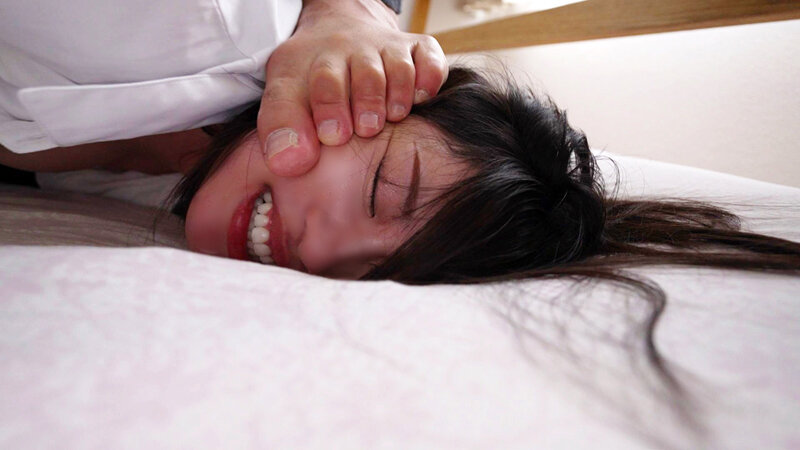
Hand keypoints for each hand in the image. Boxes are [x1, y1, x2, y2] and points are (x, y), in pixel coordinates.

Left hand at [257, 0, 447, 176]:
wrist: (336, 33)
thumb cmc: (310, 78)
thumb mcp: (284, 95)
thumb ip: (280, 127)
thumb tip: (290, 164)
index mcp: (316, 63)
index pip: (323, 82)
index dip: (329, 108)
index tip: (332, 136)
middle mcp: (353, 51)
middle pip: (366, 75)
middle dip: (367, 103)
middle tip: (365, 129)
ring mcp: (386, 49)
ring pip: (399, 67)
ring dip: (398, 94)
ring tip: (392, 117)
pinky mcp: (415, 50)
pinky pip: (429, 57)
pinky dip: (430, 76)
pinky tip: (421, 98)